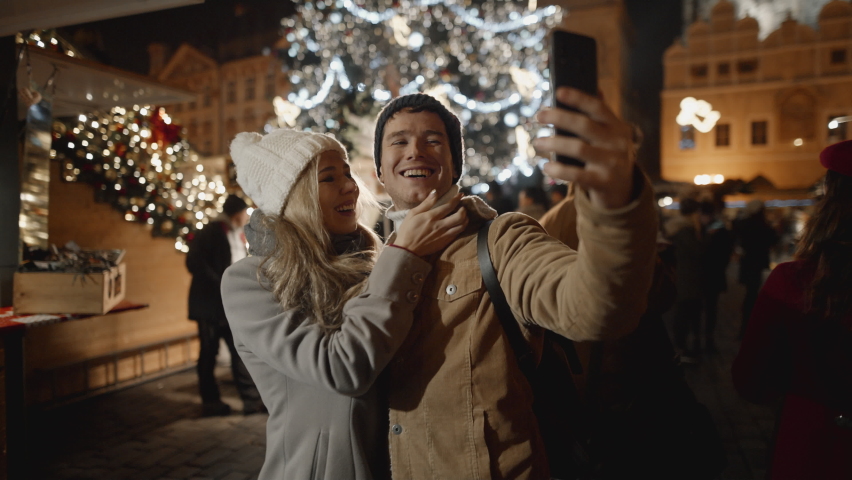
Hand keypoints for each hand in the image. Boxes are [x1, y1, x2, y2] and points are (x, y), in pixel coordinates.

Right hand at [393, 190, 467, 256]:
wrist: (407, 249)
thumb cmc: (407, 230)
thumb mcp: (413, 213)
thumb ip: (426, 203)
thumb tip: (435, 192)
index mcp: (431, 217)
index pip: (449, 206)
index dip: (457, 199)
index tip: (461, 195)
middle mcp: (440, 226)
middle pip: (459, 217)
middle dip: (463, 210)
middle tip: (462, 207)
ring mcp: (443, 235)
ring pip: (461, 226)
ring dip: (465, 219)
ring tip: (462, 216)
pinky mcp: (444, 243)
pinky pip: (457, 234)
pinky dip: (460, 228)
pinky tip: (457, 225)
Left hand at [533, 87, 635, 208]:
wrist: (623, 189)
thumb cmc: (608, 155)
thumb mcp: (610, 135)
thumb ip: (600, 116)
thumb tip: (596, 88)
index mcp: (617, 127)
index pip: (597, 107)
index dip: (578, 98)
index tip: (558, 92)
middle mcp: (617, 143)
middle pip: (584, 125)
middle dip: (559, 118)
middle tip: (539, 116)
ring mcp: (611, 163)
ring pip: (578, 149)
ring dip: (554, 143)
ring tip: (537, 142)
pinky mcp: (603, 182)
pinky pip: (576, 175)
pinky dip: (559, 170)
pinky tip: (545, 166)